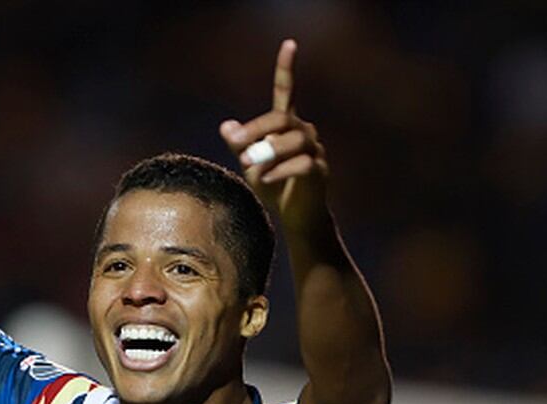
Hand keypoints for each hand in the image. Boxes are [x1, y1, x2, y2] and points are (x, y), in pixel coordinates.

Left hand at [219, 39, 329, 238]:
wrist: (296, 217)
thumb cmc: (274, 187)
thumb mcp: (250, 163)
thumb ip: (241, 145)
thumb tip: (226, 126)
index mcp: (287, 126)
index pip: (287, 92)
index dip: (286, 69)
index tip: (289, 44)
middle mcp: (304, 132)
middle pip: (282, 118)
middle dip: (257, 131)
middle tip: (238, 149)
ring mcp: (315, 150)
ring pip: (294, 140)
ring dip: (268, 153)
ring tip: (250, 167)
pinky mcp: (320, 171)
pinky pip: (302, 164)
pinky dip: (280, 172)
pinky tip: (266, 180)